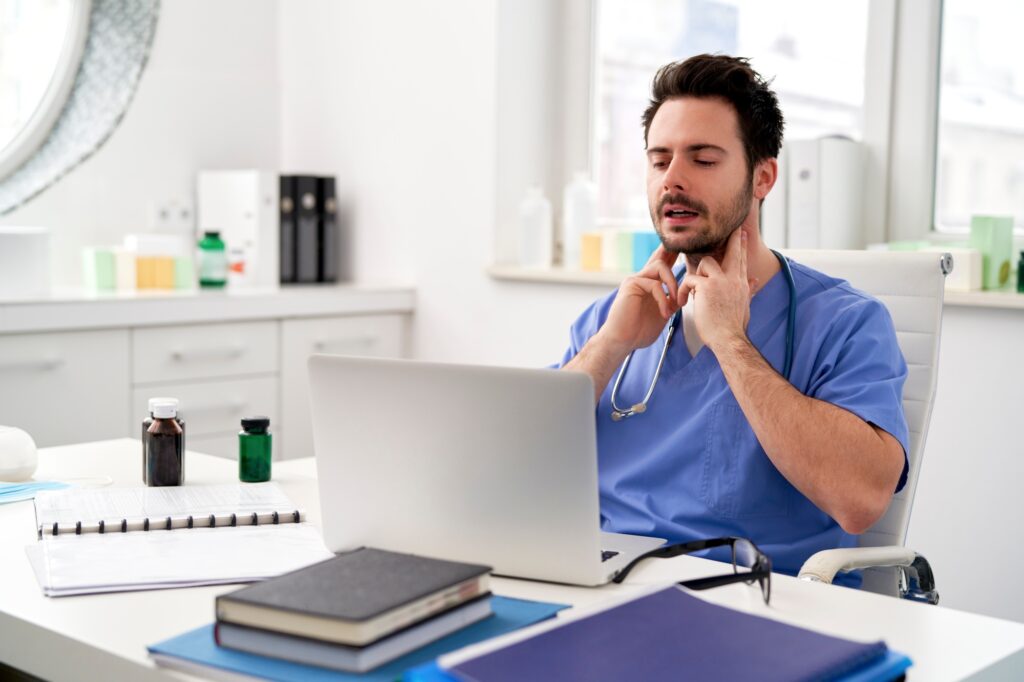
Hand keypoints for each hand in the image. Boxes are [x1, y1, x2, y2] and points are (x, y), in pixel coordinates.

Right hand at [595, 246, 680, 355]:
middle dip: (674, 256)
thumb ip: (671, 302)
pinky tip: (665, 313)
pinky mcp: (631, 284)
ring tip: (675, 302)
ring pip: (660, 267)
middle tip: (684, 260)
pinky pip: (655, 284)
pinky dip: (663, 299)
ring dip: (672, 284)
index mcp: (647, 286)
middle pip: (660, 259)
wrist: (622, 341)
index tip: (682, 249)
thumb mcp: (663, 314)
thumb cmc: (638, 332)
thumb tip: (683, 294)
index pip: (660, 266)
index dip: (671, 256)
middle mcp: (640, 279)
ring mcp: (635, 280)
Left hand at [676, 229, 754, 351]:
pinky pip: (690, 279)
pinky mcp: (706, 287)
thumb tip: (756, 281)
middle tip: (734, 228)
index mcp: (741, 284)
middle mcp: (734, 279)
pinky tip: (683, 301)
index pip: (741, 260)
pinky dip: (683, 290)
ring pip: (705, 263)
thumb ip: (748, 290)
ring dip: (696, 275)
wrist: (729, 339)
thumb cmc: (733, 327)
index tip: (741, 234)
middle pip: (733, 251)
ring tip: (693, 292)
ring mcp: (721, 281)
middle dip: (733, 239)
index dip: (740, 246)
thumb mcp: (744, 305)